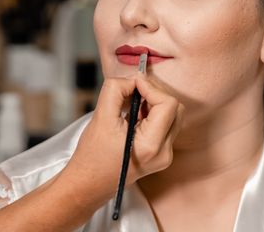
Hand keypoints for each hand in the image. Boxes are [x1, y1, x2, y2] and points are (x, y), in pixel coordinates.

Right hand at [63, 76, 183, 198]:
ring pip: (172, 114)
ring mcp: (165, 155)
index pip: (168, 104)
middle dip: (154, 93)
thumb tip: (132, 79)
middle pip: (174, 108)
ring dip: (153, 102)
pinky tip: (133, 115)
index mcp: (151, 146)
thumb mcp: (101, 116)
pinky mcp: (161, 154)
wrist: (89, 184)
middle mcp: (164, 153)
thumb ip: (116, 90)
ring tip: (130, 104)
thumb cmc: (92, 155)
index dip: (152, 87)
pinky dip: (152, 112)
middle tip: (132, 90)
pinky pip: (165, 124)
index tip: (133, 82)